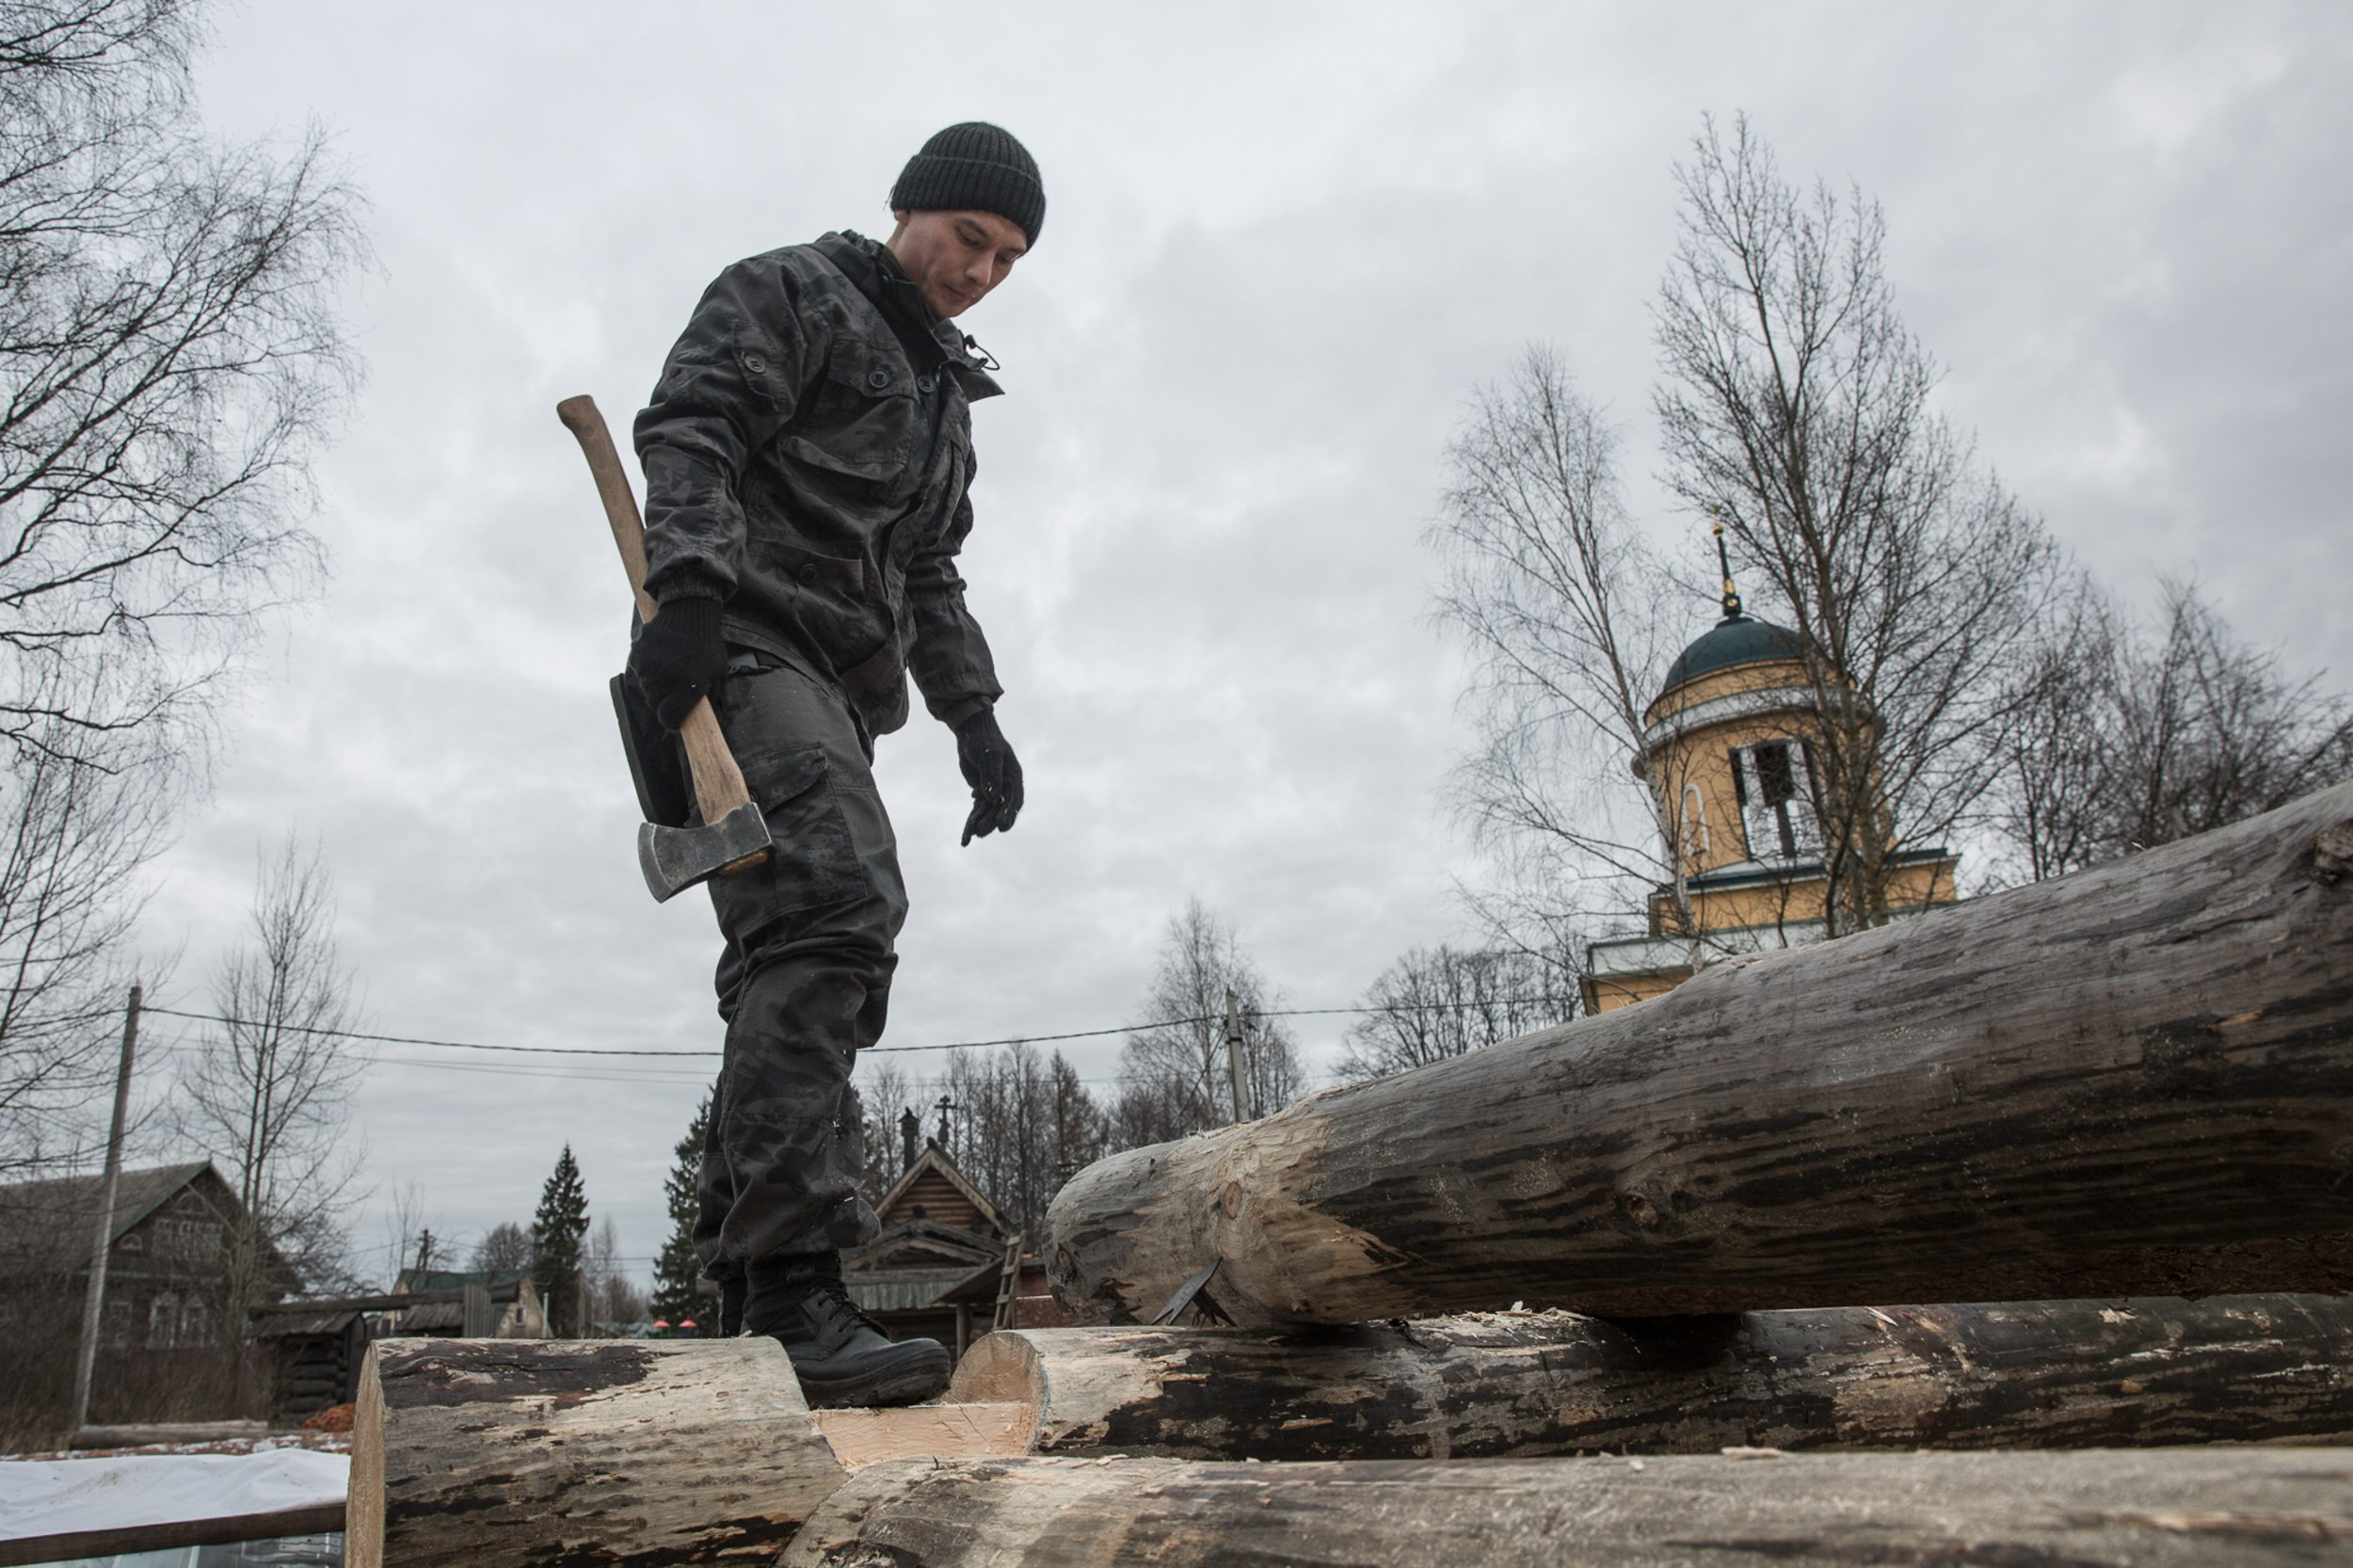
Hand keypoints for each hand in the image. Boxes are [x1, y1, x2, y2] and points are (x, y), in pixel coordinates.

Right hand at [627, 595, 726, 729]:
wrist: (690, 613)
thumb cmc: (708, 648)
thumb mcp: (717, 676)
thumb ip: (706, 701)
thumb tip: (695, 726)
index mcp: (689, 683)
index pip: (667, 717)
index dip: (672, 720)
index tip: (675, 717)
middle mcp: (666, 675)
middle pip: (654, 705)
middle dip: (664, 702)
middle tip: (676, 688)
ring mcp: (648, 663)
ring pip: (645, 690)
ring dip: (655, 686)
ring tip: (670, 670)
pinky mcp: (637, 653)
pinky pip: (638, 673)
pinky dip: (647, 671)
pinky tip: (661, 659)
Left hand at [954, 708, 1022, 844]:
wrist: (971, 734)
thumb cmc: (983, 740)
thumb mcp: (989, 755)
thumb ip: (992, 775)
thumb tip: (993, 797)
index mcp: (1013, 777)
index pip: (1014, 799)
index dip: (1009, 813)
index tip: (1003, 827)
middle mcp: (1005, 786)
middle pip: (999, 808)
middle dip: (991, 822)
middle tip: (980, 833)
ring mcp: (993, 790)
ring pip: (987, 812)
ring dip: (979, 823)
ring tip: (971, 835)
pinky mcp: (981, 793)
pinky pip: (976, 810)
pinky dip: (971, 821)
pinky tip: (965, 837)